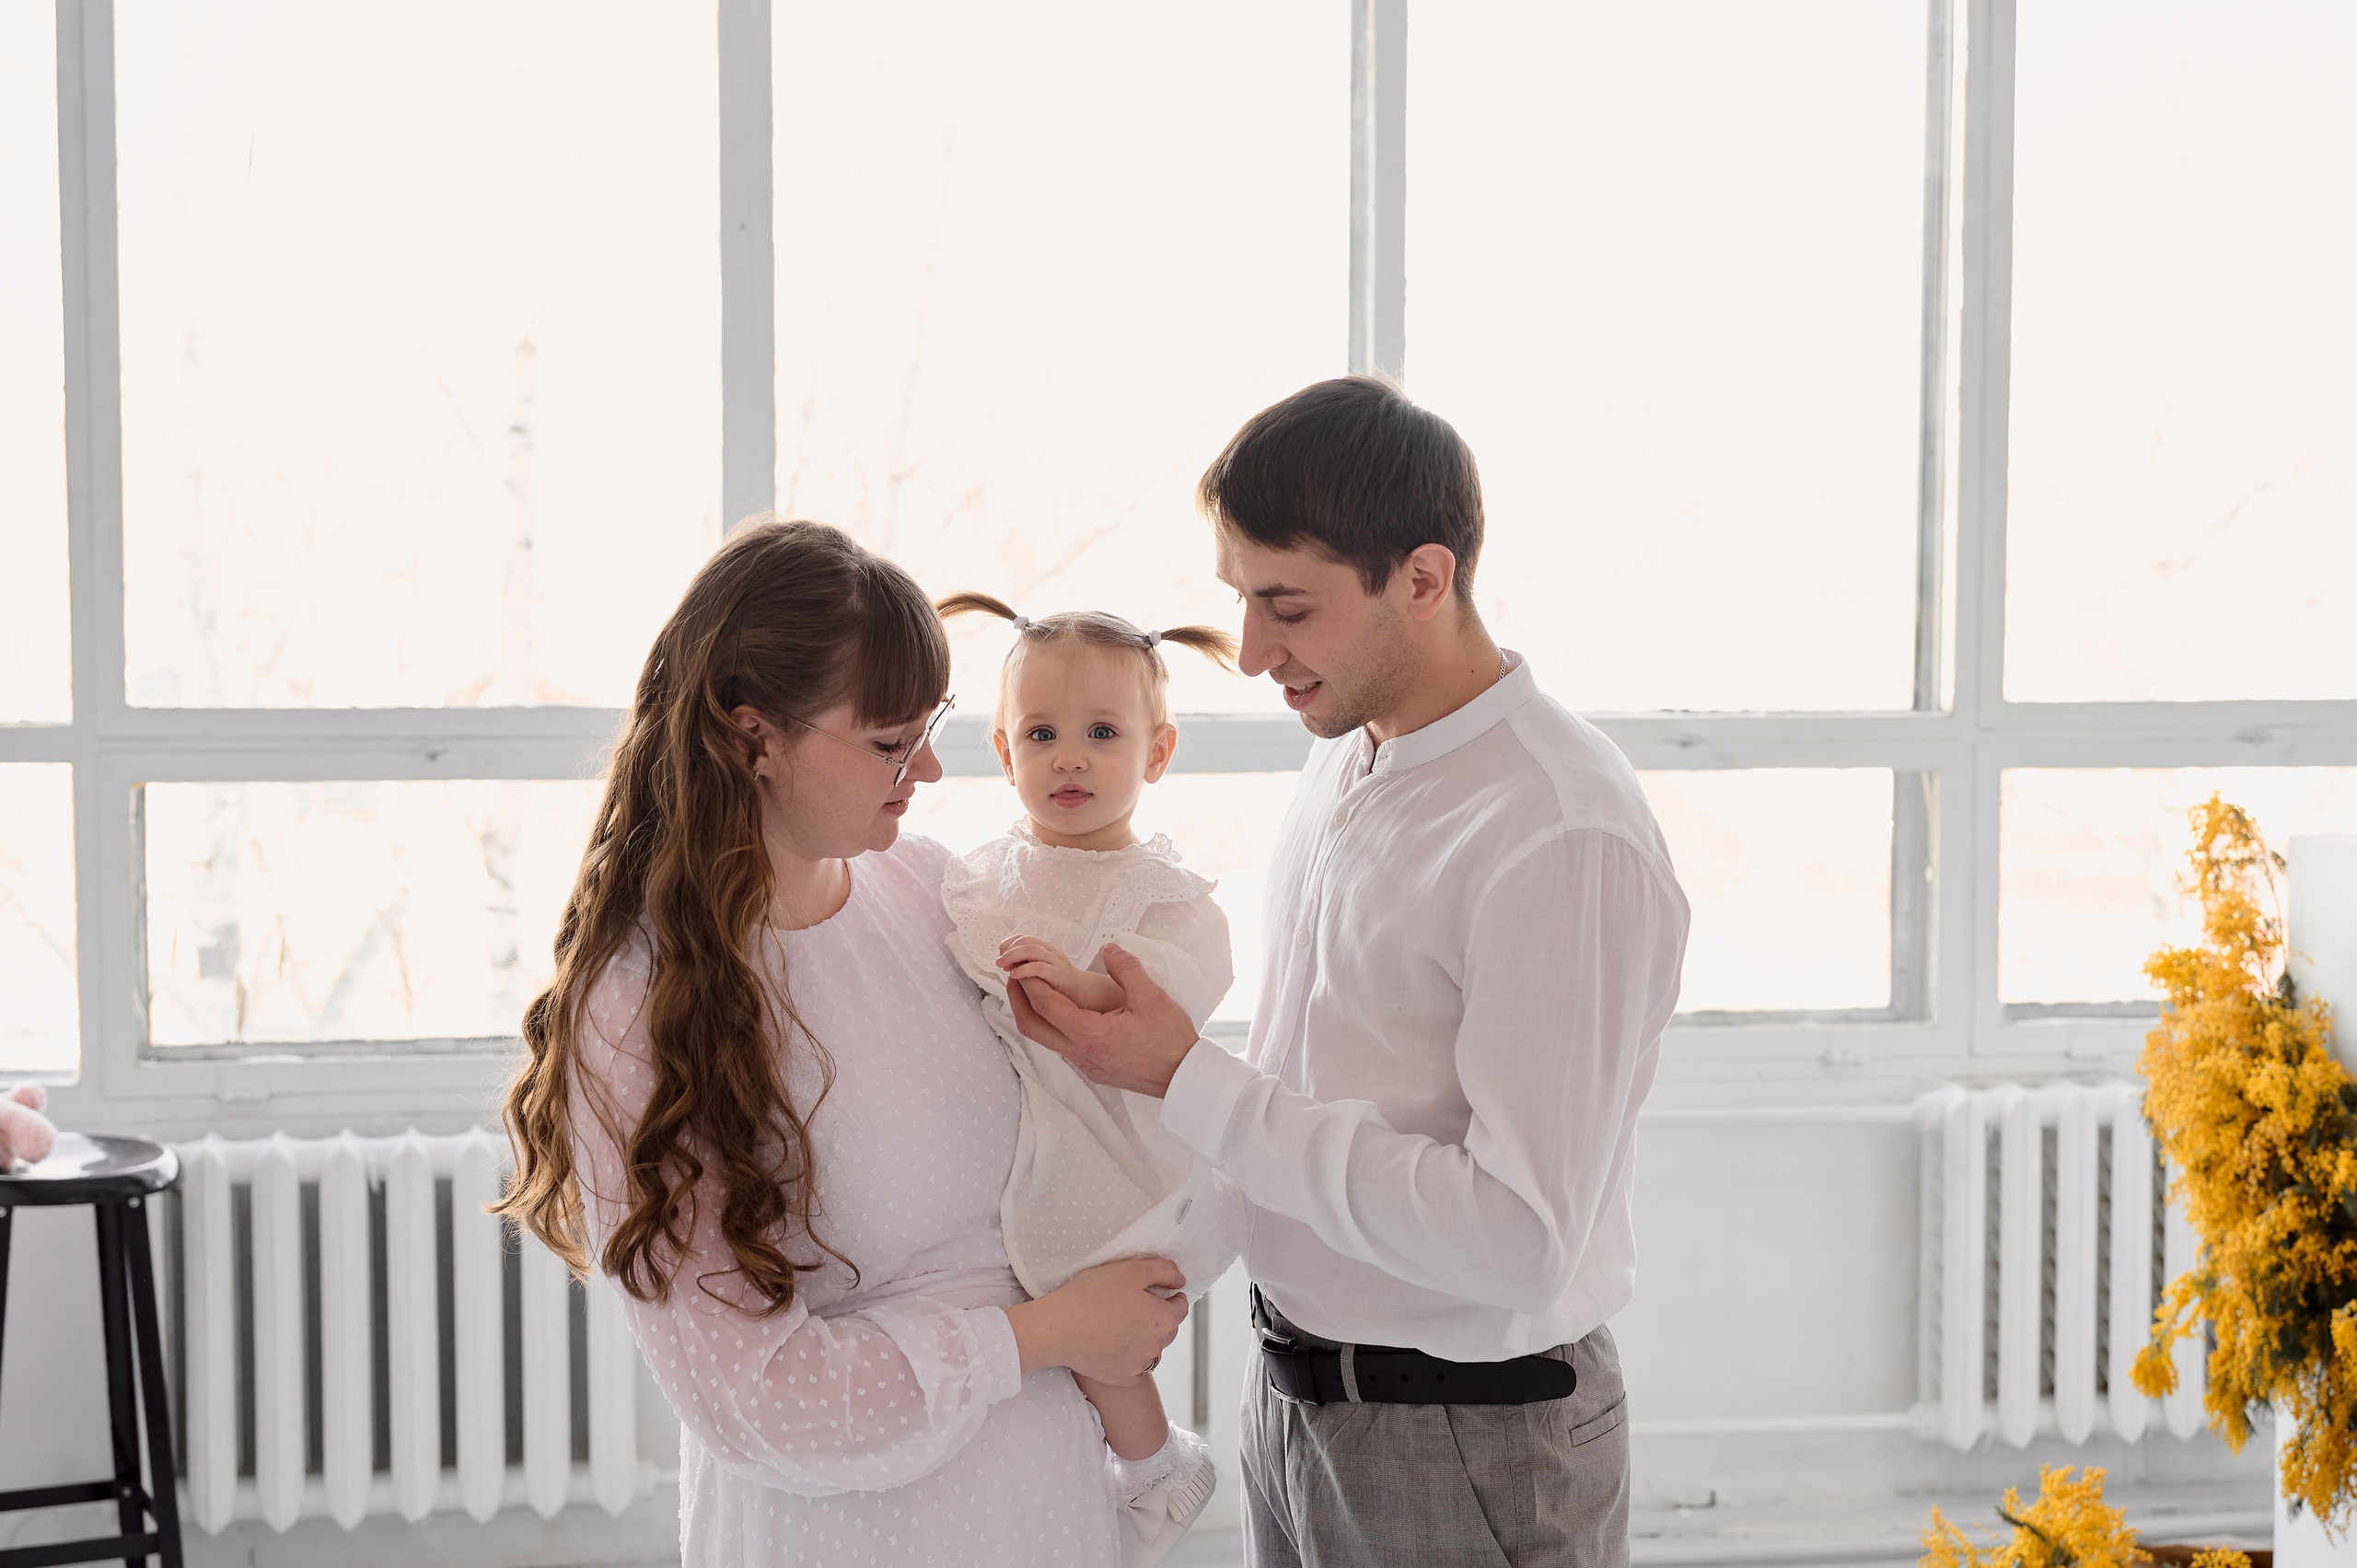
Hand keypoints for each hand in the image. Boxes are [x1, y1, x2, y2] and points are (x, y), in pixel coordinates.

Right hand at [1004, 1257, 1187, 1385]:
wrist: (1058, 1328)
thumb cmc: (1093, 1295)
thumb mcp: (1131, 1270)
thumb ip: (1164, 1271)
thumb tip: (1180, 1281)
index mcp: (1162, 1319)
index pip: (1180, 1307)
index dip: (1171, 1296)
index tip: (1158, 1292)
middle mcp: (1156, 1346)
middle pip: (1168, 1330)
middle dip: (1158, 1317)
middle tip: (1135, 1306)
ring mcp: (1139, 1365)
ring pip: (1151, 1350)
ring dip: (1145, 1339)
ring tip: (1122, 1325)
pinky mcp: (1121, 1378)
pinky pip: (1135, 1370)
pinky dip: (1130, 1359)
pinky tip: (1114, 1346)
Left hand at [1006, 943, 1199, 1097]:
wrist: (1184, 1078)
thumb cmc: (1170, 1040)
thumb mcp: (1152, 997)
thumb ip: (1127, 969)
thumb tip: (1109, 948)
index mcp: (1091, 1035)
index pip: (1047, 1006)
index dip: (1030, 982)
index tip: (1019, 965)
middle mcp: (1081, 1054)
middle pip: (1033, 1028)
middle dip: (1018, 1000)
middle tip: (1012, 976)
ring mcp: (1086, 1065)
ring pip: (1045, 1039)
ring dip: (1034, 1014)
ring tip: (1032, 989)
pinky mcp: (1094, 1069)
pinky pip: (1062, 1046)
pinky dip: (1051, 1025)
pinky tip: (1060, 1011)